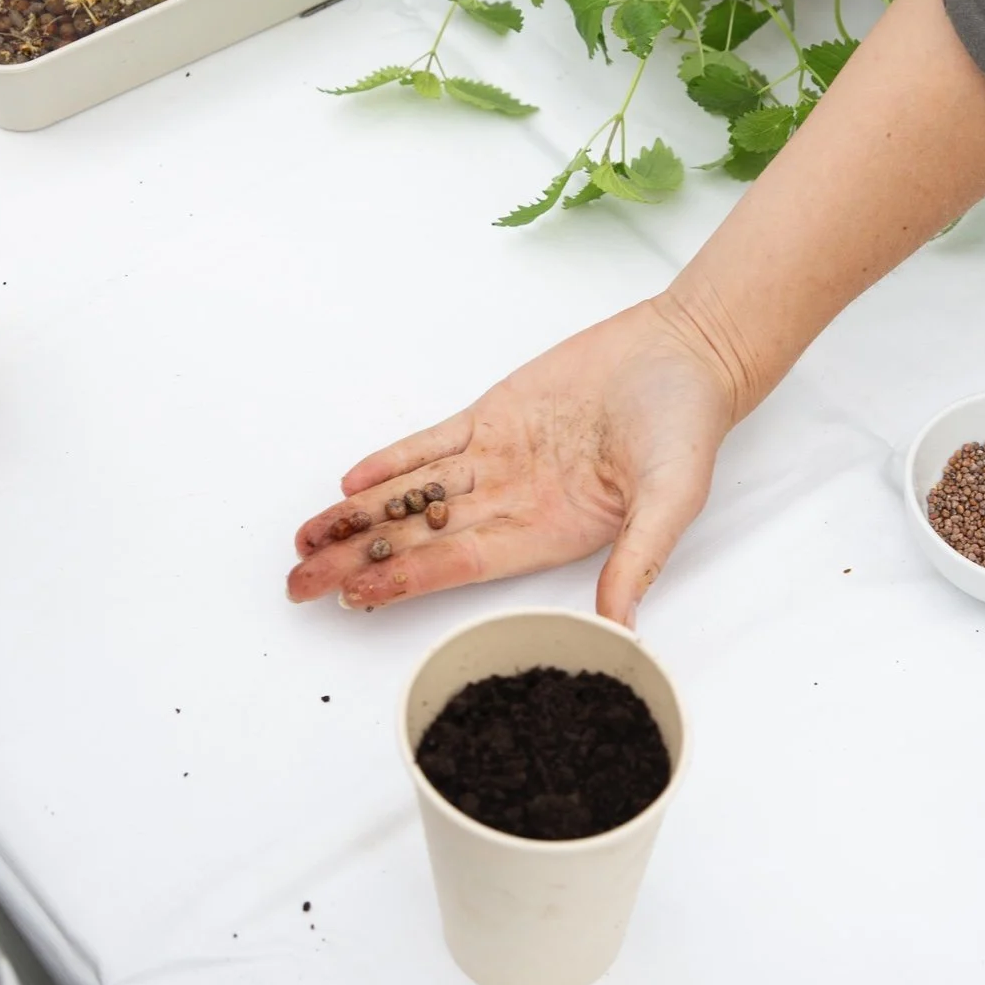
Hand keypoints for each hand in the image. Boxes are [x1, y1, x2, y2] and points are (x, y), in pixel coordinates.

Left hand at [286, 295, 742, 626]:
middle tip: (296, 585)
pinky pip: (431, 445)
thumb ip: (637, 562)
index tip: (354, 596)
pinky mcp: (495, 417)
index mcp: (549, 534)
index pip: (457, 564)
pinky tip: (351, 482)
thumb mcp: (672, 500)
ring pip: (413, 496)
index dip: (403, 580)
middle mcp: (514, 505)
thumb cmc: (687, 428)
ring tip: (304, 539)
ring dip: (359, 517)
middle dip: (356, 561)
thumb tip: (620, 632)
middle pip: (418, 539)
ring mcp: (499, 461)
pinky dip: (392, 462)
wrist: (687, 353)